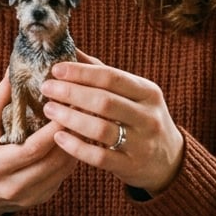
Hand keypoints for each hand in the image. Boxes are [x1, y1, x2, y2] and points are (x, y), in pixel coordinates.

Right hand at [0, 77, 77, 215]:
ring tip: (84, 120)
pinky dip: (70, 157)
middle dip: (71, 134)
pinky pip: (62, 177)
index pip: (34, 147)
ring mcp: (29, 196)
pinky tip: (75, 138)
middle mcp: (14, 186)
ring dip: (76, 145)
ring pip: (63, 170)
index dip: (54, 127)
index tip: (68, 104)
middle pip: (53, 160)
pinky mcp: (40, 199)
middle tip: (85, 109)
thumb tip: (15, 68)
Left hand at [40, 51, 182, 194]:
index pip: (111, 77)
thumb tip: (70, 49)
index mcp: (148, 92)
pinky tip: (58, 137)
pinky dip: (76, 147)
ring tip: (49, 109)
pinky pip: (99, 157)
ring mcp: (141, 143)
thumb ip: (103, 73)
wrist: (169, 160)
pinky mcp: (131, 166)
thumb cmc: (140, 118)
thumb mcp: (133, 93)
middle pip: (104, 101)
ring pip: (101, 129)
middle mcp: (148, 116)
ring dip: (70, 118)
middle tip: (46, 88)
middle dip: (71, 93)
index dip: (81, 72)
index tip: (56, 69)